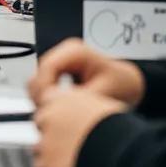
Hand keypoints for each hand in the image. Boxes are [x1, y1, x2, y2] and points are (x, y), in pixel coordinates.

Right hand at [28, 38, 145, 105]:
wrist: (129, 84)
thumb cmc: (122, 83)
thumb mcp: (106, 91)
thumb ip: (81, 98)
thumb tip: (59, 104)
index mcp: (75, 51)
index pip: (47, 67)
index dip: (45, 88)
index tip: (49, 107)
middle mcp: (64, 54)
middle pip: (38, 75)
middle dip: (42, 96)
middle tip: (53, 115)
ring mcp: (59, 63)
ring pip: (36, 83)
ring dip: (43, 99)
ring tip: (58, 113)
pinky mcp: (57, 74)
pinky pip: (42, 88)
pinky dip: (47, 99)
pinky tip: (59, 109)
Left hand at [33, 87, 127, 166]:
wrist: (121, 155)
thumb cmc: (121, 131)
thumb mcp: (104, 108)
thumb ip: (85, 109)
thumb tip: (86, 116)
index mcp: (63, 98)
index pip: (48, 100)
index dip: (57, 112)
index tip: (66, 121)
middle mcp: (49, 116)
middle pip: (41, 122)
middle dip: (52, 132)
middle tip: (70, 144)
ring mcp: (45, 140)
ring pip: (39, 147)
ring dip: (51, 153)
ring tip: (74, 160)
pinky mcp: (45, 164)